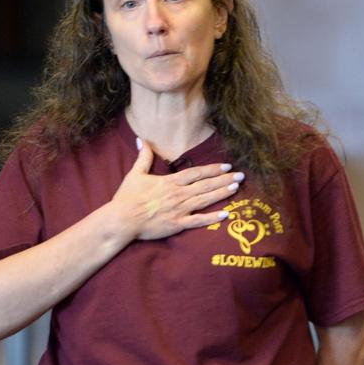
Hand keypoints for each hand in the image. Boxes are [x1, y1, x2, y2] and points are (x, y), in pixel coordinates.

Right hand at [112, 143, 243, 240]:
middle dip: (224, 179)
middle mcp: (178, 194)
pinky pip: (198, 221)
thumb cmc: (127, 198)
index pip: (196, 173)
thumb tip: (142, 140)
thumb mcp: (135, 174)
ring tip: (237, 188)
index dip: (213, 169)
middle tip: (241, 175)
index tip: (227, 166)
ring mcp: (179, 210)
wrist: (121, 220)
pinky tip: (225, 215)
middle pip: (206, 185)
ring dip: (222, 193)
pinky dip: (212, 218)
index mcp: (170, 182)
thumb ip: (144, 157)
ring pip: (205, 200)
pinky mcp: (177, 225)